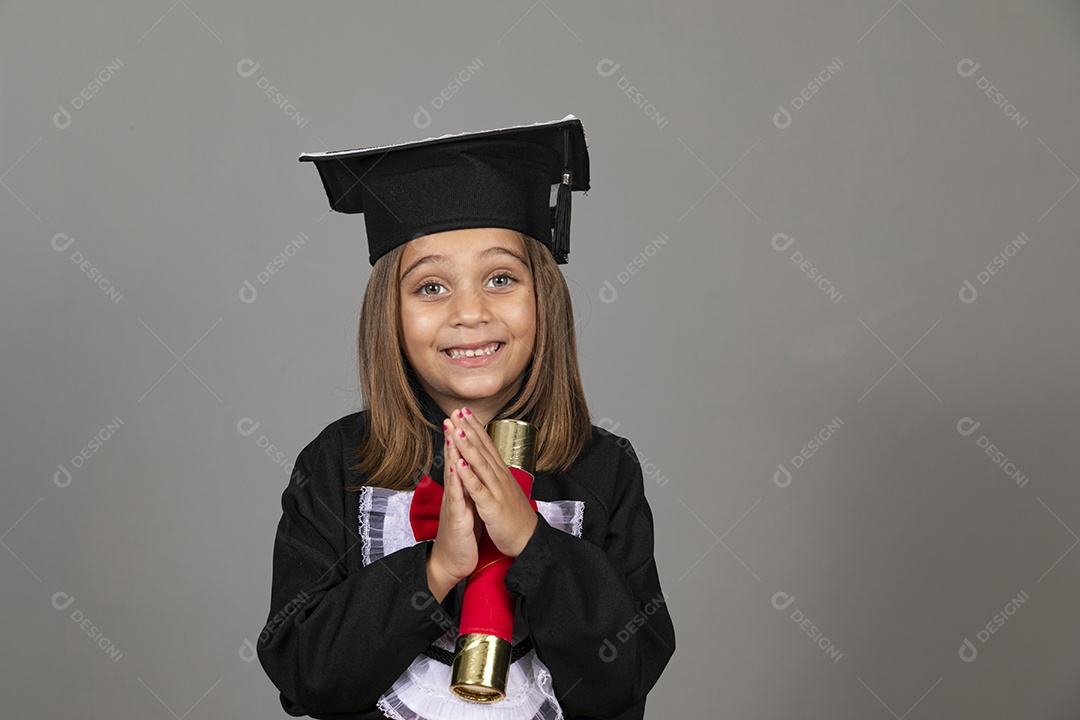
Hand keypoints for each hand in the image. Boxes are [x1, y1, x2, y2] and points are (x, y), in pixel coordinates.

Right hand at [427, 420, 482, 600]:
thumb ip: (467, 486)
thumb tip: (470, 469)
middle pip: (454, 460)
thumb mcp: (466, 505)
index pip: (461, 459)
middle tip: (453, 414)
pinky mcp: (456, 517)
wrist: (452, 561)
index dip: (462, 439)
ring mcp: (453, 504)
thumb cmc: (461, 533)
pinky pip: (456, 496)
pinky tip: (456, 466)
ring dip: (452, 452)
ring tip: (452, 431)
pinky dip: (456, 480)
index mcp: (460, 489)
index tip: (464, 418)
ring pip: (453, 473)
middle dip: (455, 437)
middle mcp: (454, 493)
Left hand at [445, 408, 538, 557]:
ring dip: (468, 446)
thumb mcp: (505, 490)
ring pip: (480, 465)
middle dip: (469, 430)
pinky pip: (478, 489)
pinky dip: (469, 476)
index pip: (487, 445)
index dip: (476, 428)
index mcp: (501, 474)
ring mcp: (496, 490)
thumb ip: (496, 475)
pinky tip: (459, 464)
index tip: (465, 412)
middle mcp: (500, 477)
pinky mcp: (492, 506)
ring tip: (457, 429)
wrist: (528, 539)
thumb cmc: (515, 517)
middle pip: (483, 449)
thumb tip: (489, 461)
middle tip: (457, 411)